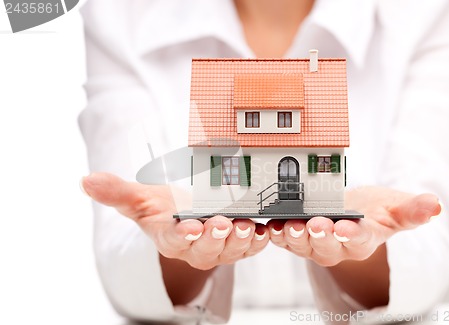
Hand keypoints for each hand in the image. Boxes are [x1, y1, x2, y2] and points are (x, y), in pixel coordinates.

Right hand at [81, 172, 268, 269]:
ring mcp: (218, 247)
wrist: (184, 215)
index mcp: (170, 238)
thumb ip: (116, 192)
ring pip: (230, 250)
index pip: (174, 240)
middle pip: (205, 249)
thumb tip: (85, 181)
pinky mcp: (237, 241)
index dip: (182, 236)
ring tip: (246, 226)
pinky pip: (249, 245)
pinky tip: (264, 230)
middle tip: (222, 225)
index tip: (189, 228)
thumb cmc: (162, 209)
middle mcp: (195, 247)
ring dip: (239, 240)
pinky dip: (258, 239)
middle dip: (214, 238)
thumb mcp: (139, 198)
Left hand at [266, 187, 440, 266]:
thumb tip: (435, 205)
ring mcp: (315, 243)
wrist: (353, 212)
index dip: (353, 235)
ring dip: (294, 237)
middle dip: (321, 236)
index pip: (360, 240)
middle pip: (328, 246)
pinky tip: (271, 224)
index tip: (346, 228)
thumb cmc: (376, 210)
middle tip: (315, 224)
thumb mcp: (397, 207)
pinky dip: (277, 233)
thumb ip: (413, 209)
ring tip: (289, 225)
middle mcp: (338, 247)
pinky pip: (285, 238)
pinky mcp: (298, 236)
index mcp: (364, 240)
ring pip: (303, 245)